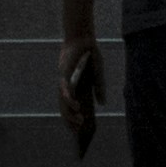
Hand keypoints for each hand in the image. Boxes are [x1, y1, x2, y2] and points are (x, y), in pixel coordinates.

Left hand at [58, 34, 102, 152]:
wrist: (83, 35)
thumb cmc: (89, 53)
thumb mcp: (98, 72)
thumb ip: (100, 87)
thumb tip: (102, 104)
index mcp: (72, 85)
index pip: (69, 106)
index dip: (71, 118)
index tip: (78, 131)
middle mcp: (66, 84)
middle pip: (65, 107)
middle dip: (70, 120)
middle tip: (78, 130)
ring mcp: (63, 79)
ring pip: (63, 101)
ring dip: (69, 113)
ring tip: (79, 122)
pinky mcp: (64, 73)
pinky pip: (65, 90)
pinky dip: (69, 100)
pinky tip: (76, 106)